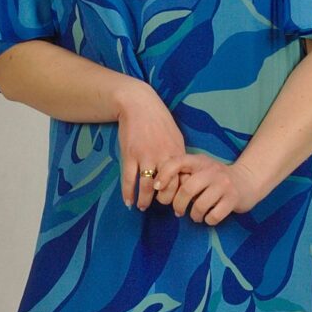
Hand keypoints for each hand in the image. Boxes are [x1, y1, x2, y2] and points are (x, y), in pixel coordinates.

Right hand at [116, 83, 186, 210]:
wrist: (139, 105)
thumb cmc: (159, 121)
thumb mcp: (175, 137)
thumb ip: (178, 157)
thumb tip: (182, 175)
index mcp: (177, 153)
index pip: (182, 181)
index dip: (180, 195)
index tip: (177, 202)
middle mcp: (163, 157)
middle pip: (167, 187)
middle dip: (163, 201)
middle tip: (160, 206)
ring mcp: (145, 157)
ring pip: (146, 187)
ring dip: (144, 201)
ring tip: (142, 207)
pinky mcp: (130, 155)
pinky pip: (129, 180)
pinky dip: (128, 193)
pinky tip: (128, 201)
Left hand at [152, 154, 262, 223]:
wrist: (247, 181)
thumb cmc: (215, 178)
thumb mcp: (200, 169)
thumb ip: (183, 175)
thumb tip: (160, 190)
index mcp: (199, 161)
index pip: (177, 162)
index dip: (163, 175)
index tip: (157, 188)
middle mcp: (212, 170)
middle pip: (187, 188)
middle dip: (178, 204)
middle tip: (177, 211)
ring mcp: (224, 184)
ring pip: (200, 204)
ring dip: (194, 215)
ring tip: (195, 216)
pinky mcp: (233, 198)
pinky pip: (214, 215)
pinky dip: (208, 220)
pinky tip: (209, 217)